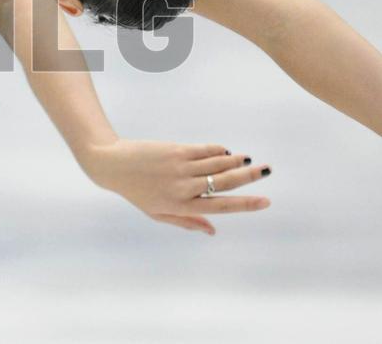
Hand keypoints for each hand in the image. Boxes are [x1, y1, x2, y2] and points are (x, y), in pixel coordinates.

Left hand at [77, 138, 271, 235]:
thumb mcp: (159, 214)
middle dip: (250, 176)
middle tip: (268, 170)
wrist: (113, 166)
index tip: (266, 201)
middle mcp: (184, 188)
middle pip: (225, 182)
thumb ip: (188, 222)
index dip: (246, 204)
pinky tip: (227, 152)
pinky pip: (205, 150)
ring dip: (237, 161)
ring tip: (250, 160)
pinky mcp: (177, 150)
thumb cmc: (137, 192)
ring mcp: (181, 168)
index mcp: (182, 207)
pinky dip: (219, 150)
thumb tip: (213, 231)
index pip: (221, 207)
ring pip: (218, 164)